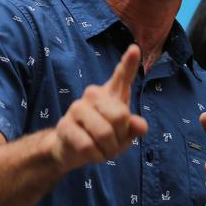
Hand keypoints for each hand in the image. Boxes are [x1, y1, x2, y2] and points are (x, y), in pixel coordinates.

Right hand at [50, 44, 148, 172]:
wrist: (71, 149)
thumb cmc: (102, 136)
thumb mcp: (124, 134)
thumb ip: (134, 128)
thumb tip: (141, 125)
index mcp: (110, 93)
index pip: (122, 76)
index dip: (129, 63)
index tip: (135, 48)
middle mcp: (93, 94)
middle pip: (120, 116)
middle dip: (121, 137)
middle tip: (114, 142)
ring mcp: (77, 108)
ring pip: (104, 133)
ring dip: (109, 150)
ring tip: (104, 149)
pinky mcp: (65, 125)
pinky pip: (89, 146)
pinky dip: (96, 156)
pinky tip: (92, 153)